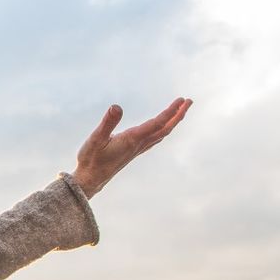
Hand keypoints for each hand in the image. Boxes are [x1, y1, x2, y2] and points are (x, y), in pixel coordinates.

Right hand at [72, 97, 192, 197]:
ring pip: (161, 134)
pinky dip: (163, 131)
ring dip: (173, 122)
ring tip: (180, 111)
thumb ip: (107, 123)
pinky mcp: (133, 152)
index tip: (182, 100)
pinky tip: (162, 129)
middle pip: (165, 129)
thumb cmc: (91, 159)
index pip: (157, 123)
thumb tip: (116, 107)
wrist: (90, 179)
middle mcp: (138, 145)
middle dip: (178, 115)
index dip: (170, 111)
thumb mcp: (96, 139)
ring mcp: (137, 150)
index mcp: (132, 139)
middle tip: (189, 101)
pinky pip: (154, 140)